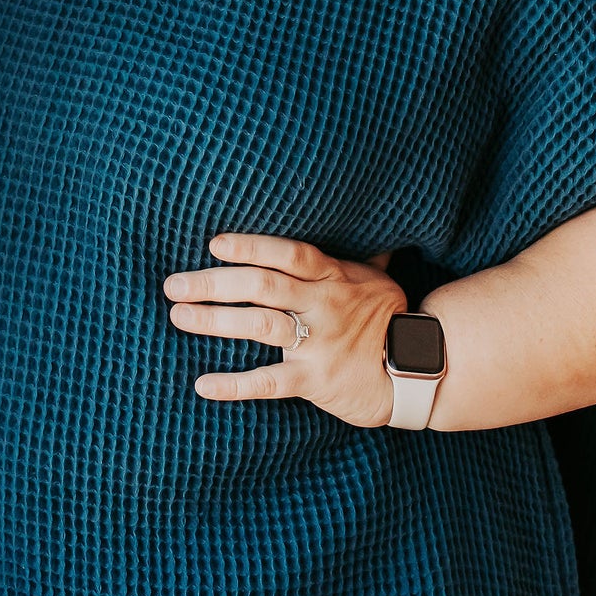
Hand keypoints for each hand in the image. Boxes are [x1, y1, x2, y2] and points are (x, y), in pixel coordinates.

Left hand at [163, 232, 405, 427]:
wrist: (421, 371)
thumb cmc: (389, 318)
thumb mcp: (373, 276)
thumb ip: (352, 249)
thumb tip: (359, 210)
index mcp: (333, 276)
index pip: (288, 254)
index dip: (251, 247)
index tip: (214, 244)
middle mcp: (322, 305)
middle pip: (263, 286)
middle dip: (215, 283)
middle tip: (174, 284)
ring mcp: (318, 343)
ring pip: (261, 326)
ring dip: (215, 321)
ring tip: (178, 316)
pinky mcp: (316, 381)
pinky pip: (270, 382)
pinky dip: (235, 385)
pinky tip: (202, 385)